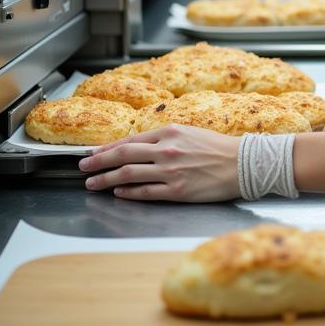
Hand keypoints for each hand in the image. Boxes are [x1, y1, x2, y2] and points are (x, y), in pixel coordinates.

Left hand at [79, 124, 239, 200]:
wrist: (242, 163)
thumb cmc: (218, 147)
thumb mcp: (189, 132)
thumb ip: (165, 138)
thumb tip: (140, 147)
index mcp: (169, 132)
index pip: (129, 141)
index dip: (107, 148)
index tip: (91, 153)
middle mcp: (166, 150)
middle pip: (123, 157)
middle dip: (98, 163)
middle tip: (82, 168)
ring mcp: (170, 171)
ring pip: (129, 175)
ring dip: (106, 179)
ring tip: (93, 184)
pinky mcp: (178, 191)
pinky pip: (146, 192)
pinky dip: (128, 192)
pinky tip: (118, 193)